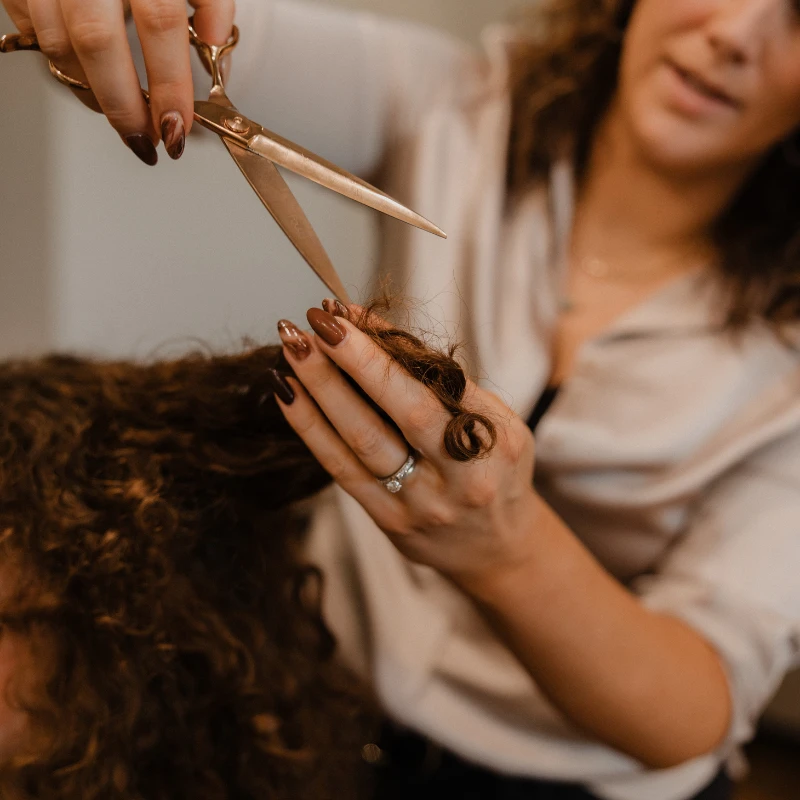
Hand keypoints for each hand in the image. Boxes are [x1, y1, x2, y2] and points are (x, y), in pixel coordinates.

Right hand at [3, 0, 234, 163]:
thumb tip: (215, 38)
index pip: (160, 22)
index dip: (170, 84)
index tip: (178, 126)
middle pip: (100, 42)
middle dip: (125, 106)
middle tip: (147, 141)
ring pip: (59, 42)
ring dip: (93, 93)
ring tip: (123, 117)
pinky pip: (32, 29)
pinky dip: (62, 64)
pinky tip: (89, 80)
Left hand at [270, 304, 539, 586]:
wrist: (498, 549)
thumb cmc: (497, 473)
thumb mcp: (502, 427)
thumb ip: (454, 389)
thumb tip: (384, 338)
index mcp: (494, 444)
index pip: (437, 384)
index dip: (390, 349)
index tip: (351, 314)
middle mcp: (462, 477)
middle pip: (403, 411)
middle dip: (355, 361)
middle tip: (317, 321)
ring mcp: (421, 504)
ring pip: (364, 440)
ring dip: (323, 389)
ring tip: (292, 348)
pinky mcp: (389, 520)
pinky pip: (342, 470)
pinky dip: (311, 428)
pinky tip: (287, 393)